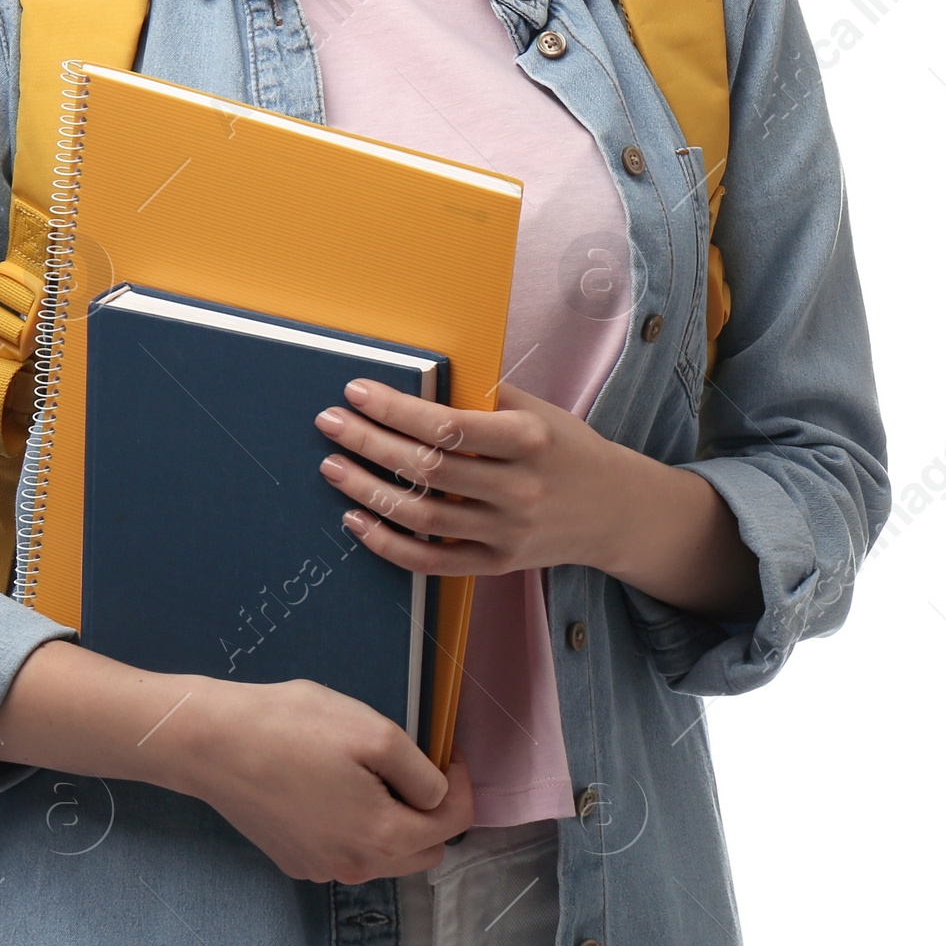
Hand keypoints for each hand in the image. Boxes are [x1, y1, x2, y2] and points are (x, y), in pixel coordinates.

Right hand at [168, 677, 474, 883]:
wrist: (215, 744)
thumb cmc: (295, 728)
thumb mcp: (373, 732)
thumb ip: (420, 771)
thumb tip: (438, 793)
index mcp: (382, 837)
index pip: (452, 823)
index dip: (461, 783)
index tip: (445, 749)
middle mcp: (356, 867)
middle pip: (423, 849)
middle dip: (431, 810)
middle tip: (412, 763)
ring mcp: (321, 869)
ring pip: (384, 856)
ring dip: (394, 821)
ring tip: (371, 771)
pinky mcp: (294, 861)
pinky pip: (346, 851)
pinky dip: (356, 827)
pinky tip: (331, 786)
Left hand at [314, 378, 614, 577]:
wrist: (615, 510)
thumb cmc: (565, 448)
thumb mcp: (538, 410)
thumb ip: (484, 397)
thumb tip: (418, 380)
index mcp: (529, 439)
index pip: (449, 425)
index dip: (396, 409)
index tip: (357, 391)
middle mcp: (519, 488)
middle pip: (429, 468)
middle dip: (370, 443)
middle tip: (329, 423)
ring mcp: (508, 533)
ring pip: (424, 517)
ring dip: (369, 492)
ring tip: (333, 467)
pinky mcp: (498, 565)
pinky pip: (433, 562)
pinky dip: (389, 545)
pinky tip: (357, 521)